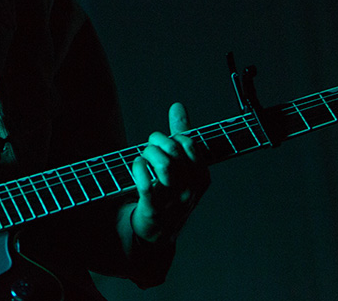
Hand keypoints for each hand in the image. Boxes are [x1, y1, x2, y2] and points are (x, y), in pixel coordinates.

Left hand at [131, 102, 209, 242]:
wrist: (160, 230)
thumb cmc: (170, 190)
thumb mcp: (181, 164)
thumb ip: (181, 134)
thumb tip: (177, 106)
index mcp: (201, 176)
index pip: (189, 144)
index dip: (172, 136)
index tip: (164, 141)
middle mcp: (190, 188)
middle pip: (174, 151)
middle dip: (156, 141)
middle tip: (149, 146)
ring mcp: (173, 200)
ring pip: (163, 165)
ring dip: (148, 154)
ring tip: (144, 157)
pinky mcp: (153, 208)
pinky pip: (146, 183)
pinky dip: (138, 168)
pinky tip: (136, 166)